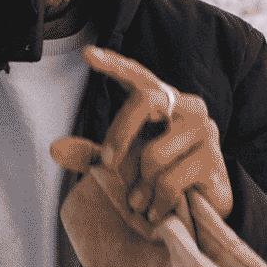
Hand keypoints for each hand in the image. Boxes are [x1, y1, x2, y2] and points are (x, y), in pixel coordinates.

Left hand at [80, 46, 232, 224]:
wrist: (205, 210)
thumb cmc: (161, 178)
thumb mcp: (125, 164)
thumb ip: (93, 155)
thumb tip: (54, 149)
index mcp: (165, 103)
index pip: (138, 76)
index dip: (114, 64)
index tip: (88, 54)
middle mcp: (187, 108)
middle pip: (147, 100)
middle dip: (121, 132)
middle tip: (108, 163)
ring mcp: (204, 131)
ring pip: (154, 153)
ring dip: (141, 185)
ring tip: (140, 202)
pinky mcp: (212, 160)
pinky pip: (170, 181)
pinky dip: (157, 201)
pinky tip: (156, 212)